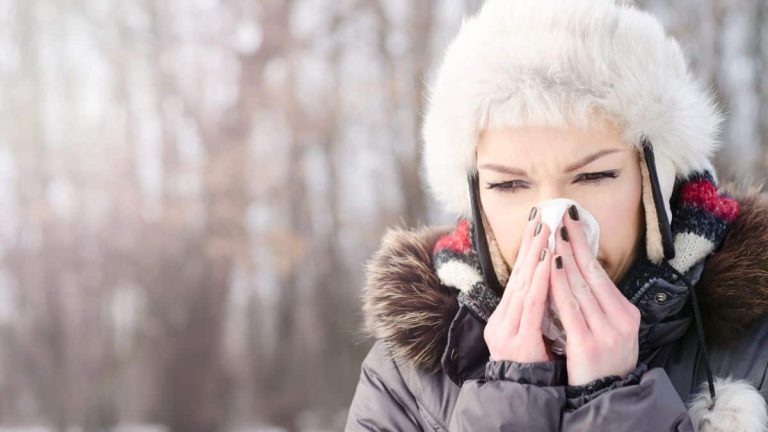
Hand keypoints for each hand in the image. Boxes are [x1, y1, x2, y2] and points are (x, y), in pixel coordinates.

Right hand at [484, 207, 553, 362]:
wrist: (522, 399)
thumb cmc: (532, 369)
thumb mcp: (531, 336)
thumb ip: (534, 312)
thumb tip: (547, 284)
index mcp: (505, 317)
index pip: (518, 277)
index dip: (528, 250)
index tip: (538, 226)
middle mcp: (502, 319)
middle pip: (518, 275)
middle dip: (531, 244)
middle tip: (541, 217)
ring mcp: (508, 329)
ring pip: (523, 284)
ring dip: (535, 255)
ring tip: (546, 231)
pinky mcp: (519, 340)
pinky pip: (531, 305)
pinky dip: (539, 281)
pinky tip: (547, 261)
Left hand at [549, 206, 640, 384]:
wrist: (604, 396)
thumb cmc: (602, 360)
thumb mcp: (610, 329)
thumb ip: (598, 304)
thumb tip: (579, 269)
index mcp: (626, 313)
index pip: (600, 273)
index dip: (584, 245)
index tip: (572, 221)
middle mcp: (620, 320)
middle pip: (591, 274)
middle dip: (574, 243)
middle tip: (560, 217)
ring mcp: (605, 332)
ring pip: (580, 287)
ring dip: (564, 257)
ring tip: (552, 235)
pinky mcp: (588, 344)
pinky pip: (570, 308)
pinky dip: (559, 285)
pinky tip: (551, 266)